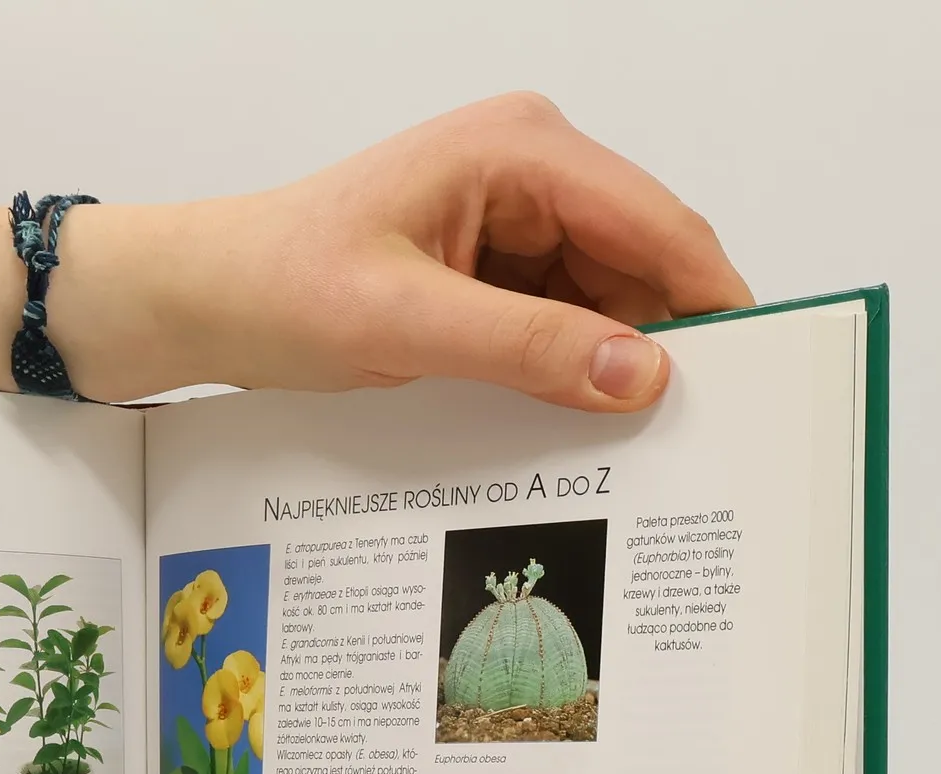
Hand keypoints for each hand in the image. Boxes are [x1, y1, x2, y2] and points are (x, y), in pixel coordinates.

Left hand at [0, 94, 747, 408]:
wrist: (183, 298)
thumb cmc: (269, 285)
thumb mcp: (403, 324)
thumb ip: (531, 347)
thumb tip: (648, 375)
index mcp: (524, 150)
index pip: (662, 229)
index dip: (717, 308)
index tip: (758, 390)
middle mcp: (528, 172)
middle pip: (643, 267)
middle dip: (669, 349)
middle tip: (702, 448)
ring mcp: (506, 223)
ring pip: (601, 305)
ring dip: (614, 372)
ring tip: (642, 457)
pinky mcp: (478, 273)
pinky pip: (551, 326)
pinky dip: (564, 376)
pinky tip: (573, 437)